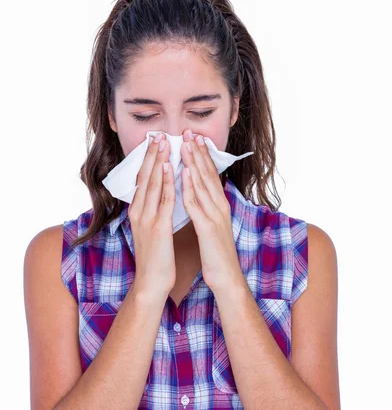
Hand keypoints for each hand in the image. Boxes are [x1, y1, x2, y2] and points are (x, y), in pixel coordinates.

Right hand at [129, 132, 175, 295]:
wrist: (151, 282)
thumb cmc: (155, 258)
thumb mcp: (151, 230)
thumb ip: (152, 213)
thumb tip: (158, 197)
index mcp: (137, 212)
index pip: (141, 180)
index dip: (147, 160)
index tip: (153, 142)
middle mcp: (138, 212)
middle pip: (144, 177)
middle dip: (151, 154)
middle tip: (158, 134)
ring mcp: (146, 219)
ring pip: (152, 184)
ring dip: (157, 161)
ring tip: (163, 142)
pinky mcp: (157, 227)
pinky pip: (163, 200)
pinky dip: (165, 182)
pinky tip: (169, 167)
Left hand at [180, 129, 243, 292]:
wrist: (226, 277)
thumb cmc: (217, 253)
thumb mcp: (213, 226)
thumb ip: (208, 209)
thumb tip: (200, 195)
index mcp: (219, 205)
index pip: (210, 176)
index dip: (202, 156)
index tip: (194, 138)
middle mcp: (220, 206)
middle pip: (208, 174)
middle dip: (198, 152)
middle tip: (189, 132)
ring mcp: (215, 216)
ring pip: (203, 184)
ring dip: (193, 163)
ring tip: (184, 145)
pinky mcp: (208, 228)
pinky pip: (197, 204)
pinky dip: (190, 187)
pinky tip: (183, 174)